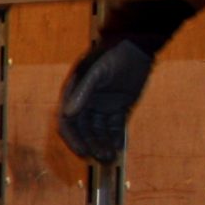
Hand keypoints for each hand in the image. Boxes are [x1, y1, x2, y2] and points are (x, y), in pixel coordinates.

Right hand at [58, 34, 155, 164]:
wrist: (136, 46)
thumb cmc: (112, 55)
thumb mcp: (96, 72)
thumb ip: (82, 92)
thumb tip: (67, 113)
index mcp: (75, 95)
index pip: (68, 122)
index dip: (73, 139)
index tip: (82, 152)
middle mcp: (86, 103)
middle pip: (84, 131)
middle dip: (91, 145)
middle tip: (100, 158)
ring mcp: (103, 106)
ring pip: (100, 131)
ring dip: (103, 144)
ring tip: (110, 157)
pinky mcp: (119, 107)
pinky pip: (116, 126)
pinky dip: (116, 137)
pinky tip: (119, 147)